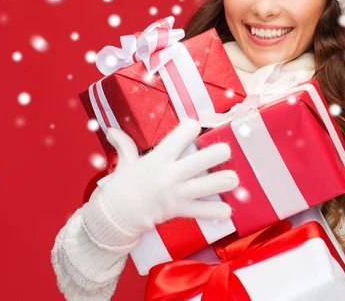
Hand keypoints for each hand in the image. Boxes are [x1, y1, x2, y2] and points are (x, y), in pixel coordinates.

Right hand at [95, 119, 237, 234]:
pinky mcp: (180, 210)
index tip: (196, 127)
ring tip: (233, 178)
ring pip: (210, 185)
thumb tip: (111, 130)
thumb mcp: (124, 163)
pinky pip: (203, 211)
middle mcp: (171, 174)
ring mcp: (178, 193)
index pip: (183, 133)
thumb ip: (124, 144)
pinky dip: (217, 211)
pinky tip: (228, 209)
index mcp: (159, 158)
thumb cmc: (122, 186)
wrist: (116, 217)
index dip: (192, 127)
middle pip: (204, 159)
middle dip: (219, 153)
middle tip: (225, 151)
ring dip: (226, 181)